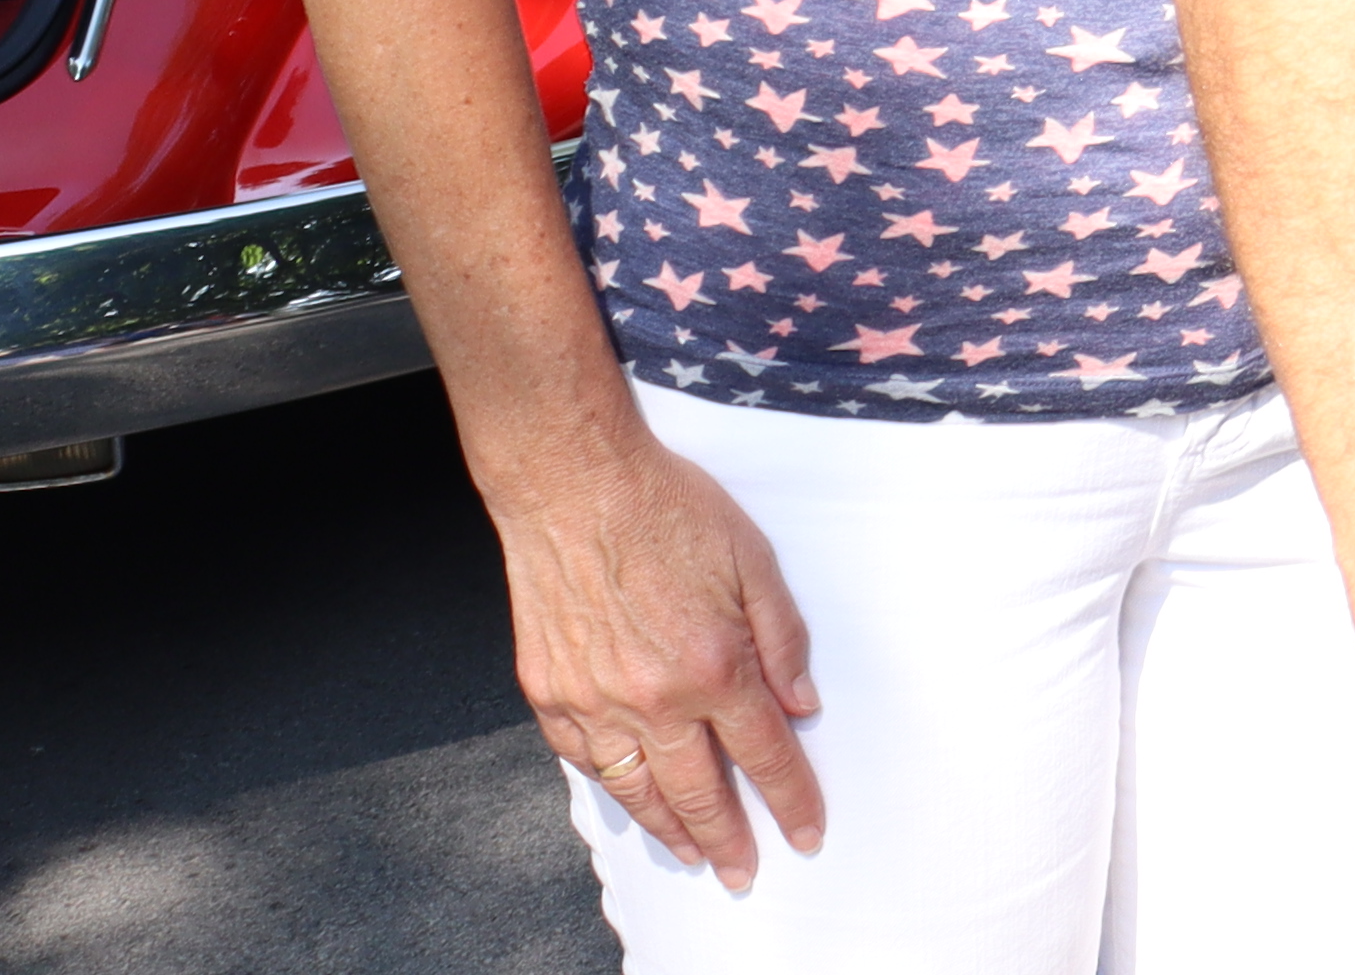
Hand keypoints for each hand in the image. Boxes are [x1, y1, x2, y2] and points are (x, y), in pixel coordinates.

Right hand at [492, 425, 825, 885]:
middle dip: (729, 839)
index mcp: (713, 665)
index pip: (765, 755)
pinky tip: (631, 797)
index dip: (790, 800)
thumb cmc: (668, 511)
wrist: (575, 484)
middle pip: (700, 792)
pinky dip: (613, 786)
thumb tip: (800, 706)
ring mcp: (594, 701)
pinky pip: (586, 761)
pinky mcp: (549, 693)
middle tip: (744, 871)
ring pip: (637, 791)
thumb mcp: (755, 562)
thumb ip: (783, 642)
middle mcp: (652, 697)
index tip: (805, 833)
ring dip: (669, 829)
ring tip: (693, 852)